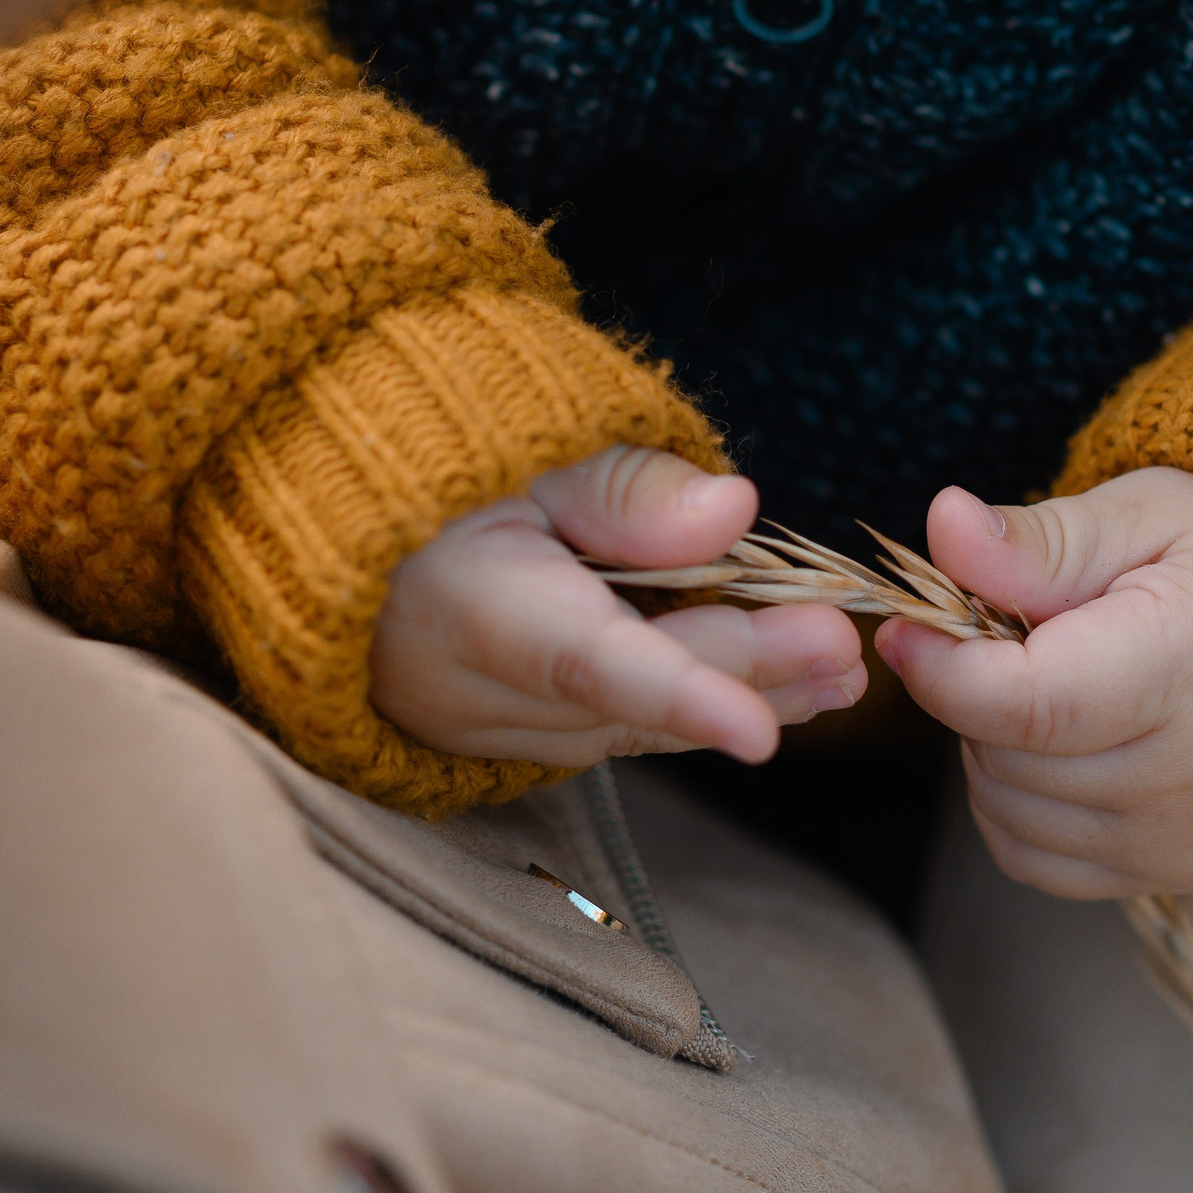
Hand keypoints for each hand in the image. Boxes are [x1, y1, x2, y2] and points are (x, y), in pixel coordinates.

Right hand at [372, 446, 866, 766]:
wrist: (350, 557)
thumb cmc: (440, 482)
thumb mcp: (522, 450)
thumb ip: (623, 488)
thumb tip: (734, 510)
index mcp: (469, 604)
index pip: (584, 662)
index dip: (676, 696)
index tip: (756, 731)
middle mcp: (478, 693)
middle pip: (633, 697)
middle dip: (745, 671)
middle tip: (842, 646)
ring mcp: (498, 732)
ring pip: (636, 725)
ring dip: (745, 694)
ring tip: (840, 671)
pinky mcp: (523, 743)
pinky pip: (623, 727)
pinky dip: (704, 704)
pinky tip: (793, 685)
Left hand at [877, 470, 1192, 898]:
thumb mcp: (1146, 518)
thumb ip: (1039, 539)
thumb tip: (941, 524)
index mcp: (1189, 670)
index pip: (1026, 704)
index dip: (943, 669)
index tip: (908, 625)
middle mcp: (1190, 778)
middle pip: (1007, 756)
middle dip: (972, 692)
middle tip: (1012, 635)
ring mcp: (1180, 842)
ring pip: (1004, 810)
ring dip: (989, 746)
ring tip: (1047, 680)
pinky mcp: (1166, 878)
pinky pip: (1030, 857)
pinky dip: (1012, 802)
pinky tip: (1053, 743)